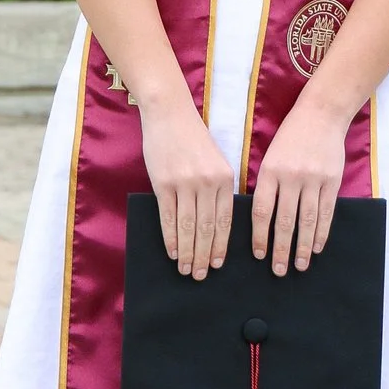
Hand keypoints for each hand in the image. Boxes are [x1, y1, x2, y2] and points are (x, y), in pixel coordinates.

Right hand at [139, 88, 234, 279]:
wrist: (169, 113)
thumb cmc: (193, 139)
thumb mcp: (215, 160)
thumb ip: (218, 188)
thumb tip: (216, 224)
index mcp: (225, 178)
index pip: (226, 220)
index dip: (221, 245)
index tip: (218, 264)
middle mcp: (207, 182)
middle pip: (207, 228)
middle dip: (204, 255)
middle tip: (201, 275)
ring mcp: (184, 183)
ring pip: (188, 227)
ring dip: (187, 252)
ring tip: (185, 269)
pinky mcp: (163, 183)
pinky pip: (169, 217)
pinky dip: (170, 238)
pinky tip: (172, 252)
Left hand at [252, 98, 346, 277]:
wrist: (320, 114)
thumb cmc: (290, 138)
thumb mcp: (270, 157)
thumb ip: (266, 186)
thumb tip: (260, 221)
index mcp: (270, 171)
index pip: (261, 211)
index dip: (259, 236)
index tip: (259, 255)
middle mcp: (291, 177)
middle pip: (285, 221)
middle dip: (281, 249)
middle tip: (279, 271)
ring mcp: (313, 179)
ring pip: (307, 220)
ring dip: (302, 246)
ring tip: (299, 265)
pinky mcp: (332, 180)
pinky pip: (326, 212)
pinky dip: (321, 232)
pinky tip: (316, 247)